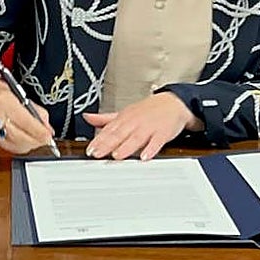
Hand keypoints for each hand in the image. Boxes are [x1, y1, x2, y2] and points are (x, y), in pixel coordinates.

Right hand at [0, 74, 55, 154]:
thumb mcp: (19, 94)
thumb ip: (35, 111)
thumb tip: (47, 127)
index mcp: (4, 101)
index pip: (25, 122)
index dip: (39, 132)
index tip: (49, 135)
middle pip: (19, 137)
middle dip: (36, 141)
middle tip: (45, 139)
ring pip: (14, 145)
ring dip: (29, 145)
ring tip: (36, 140)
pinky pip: (7, 147)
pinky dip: (19, 147)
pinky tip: (24, 142)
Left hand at [83, 92, 203, 160]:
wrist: (172, 103)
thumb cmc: (147, 110)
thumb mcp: (124, 112)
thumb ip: (105, 118)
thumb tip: (87, 118)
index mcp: (124, 118)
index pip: (108, 130)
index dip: (98, 140)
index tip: (90, 150)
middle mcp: (134, 122)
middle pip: (119, 134)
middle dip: (107, 144)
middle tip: (97, 154)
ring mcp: (149, 127)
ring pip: (136, 138)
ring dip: (126, 147)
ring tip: (117, 156)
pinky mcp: (163, 133)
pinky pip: (157, 142)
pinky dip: (151, 149)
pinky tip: (145, 157)